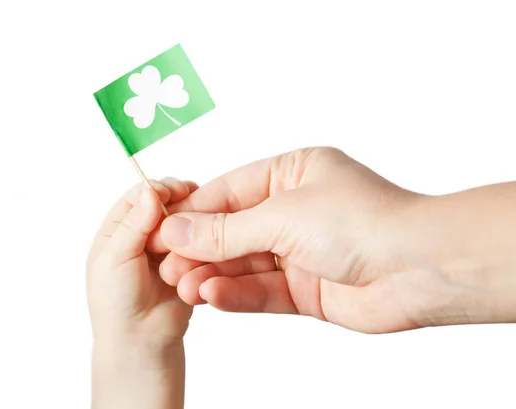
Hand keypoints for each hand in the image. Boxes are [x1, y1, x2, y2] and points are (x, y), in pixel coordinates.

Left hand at [87, 178, 196, 408]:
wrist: (140, 340)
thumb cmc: (116, 302)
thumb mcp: (116, 257)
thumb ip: (134, 224)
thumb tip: (151, 191)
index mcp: (118, 231)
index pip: (138, 198)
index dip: (156, 190)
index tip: (173, 189)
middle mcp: (143, 236)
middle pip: (164, 206)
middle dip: (179, 200)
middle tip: (194, 196)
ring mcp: (167, 249)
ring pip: (184, 222)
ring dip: (192, 218)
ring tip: (205, 217)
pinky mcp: (188, 263)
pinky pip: (198, 243)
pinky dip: (203, 237)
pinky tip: (210, 236)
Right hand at [152, 148, 515, 332]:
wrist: (420, 269)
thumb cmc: (363, 222)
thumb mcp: (281, 216)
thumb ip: (225, 230)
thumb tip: (175, 230)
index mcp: (292, 173)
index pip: (228, 192)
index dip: (192, 213)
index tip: (158, 230)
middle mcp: (296, 210)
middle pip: (233, 231)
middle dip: (199, 249)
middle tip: (166, 266)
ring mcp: (301, 251)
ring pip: (244, 264)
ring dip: (213, 275)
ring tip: (183, 286)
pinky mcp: (307, 288)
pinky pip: (263, 291)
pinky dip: (236, 295)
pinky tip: (211, 297)